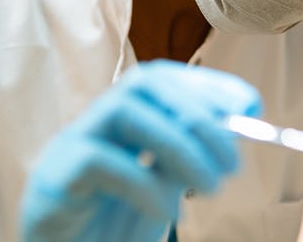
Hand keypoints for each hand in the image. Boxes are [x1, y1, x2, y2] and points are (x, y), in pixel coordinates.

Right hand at [21, 60, 261, 241]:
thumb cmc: (114, 223)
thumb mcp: (165, 184)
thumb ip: (191, 153)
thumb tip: (237, 123)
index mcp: (121, 118)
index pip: (162, 78)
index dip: (208, 85)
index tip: (250, 106)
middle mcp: (93, 121)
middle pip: (143, 84)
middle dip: (198, 116)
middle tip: (232, 161)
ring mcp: (69, 144)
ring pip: (122, 110)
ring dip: (178, 145)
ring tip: (210, 187)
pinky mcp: (53, 177)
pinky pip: (99, 160)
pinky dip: (144, 184)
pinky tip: (168, 212)